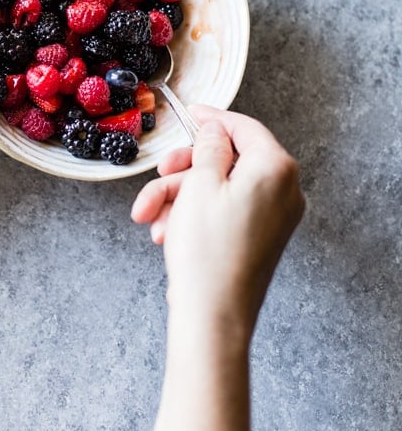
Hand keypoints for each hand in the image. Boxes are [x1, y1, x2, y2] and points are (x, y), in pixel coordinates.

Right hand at [131, 106, 304, 337]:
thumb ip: (210, 147)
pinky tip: (163, 233)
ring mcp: (273, 218)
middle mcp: (283, 191)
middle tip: (159, 173)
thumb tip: (216, 131)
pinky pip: (223, 213)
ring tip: (148, 217)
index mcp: (276, 169)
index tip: (190, 113)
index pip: (244, 128)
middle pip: (226, 161)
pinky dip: (192, 217)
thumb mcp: (200, 184)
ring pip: (217, 189)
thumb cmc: (207, 251)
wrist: (213, 317)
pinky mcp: (258, 240)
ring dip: (178, 198)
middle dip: (184, 170)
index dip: (212, 119)